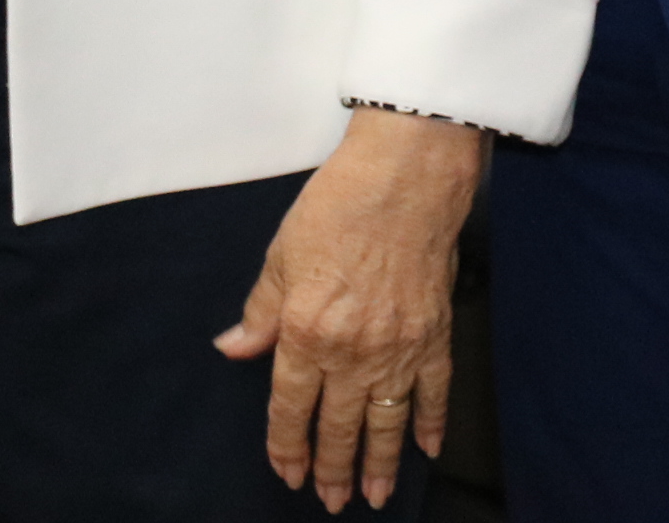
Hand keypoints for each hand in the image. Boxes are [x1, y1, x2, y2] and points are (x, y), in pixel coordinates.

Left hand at [215, 108, 481, 512]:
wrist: (404, 178)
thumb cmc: (336, 207)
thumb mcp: (280, 256)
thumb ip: (259, 312)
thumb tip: (233, 348)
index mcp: (306, 332)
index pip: (291, 406)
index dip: (287, 446)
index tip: (286, 472)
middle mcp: (352, 352)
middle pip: (340, 426)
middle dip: (333, 468)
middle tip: (331, 500)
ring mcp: (399, 348)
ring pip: (387, 423)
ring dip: (379, 464)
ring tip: (373, 496)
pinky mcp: (435, 335)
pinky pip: (434, 392)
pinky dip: (431, 423)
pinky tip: (427, 449)